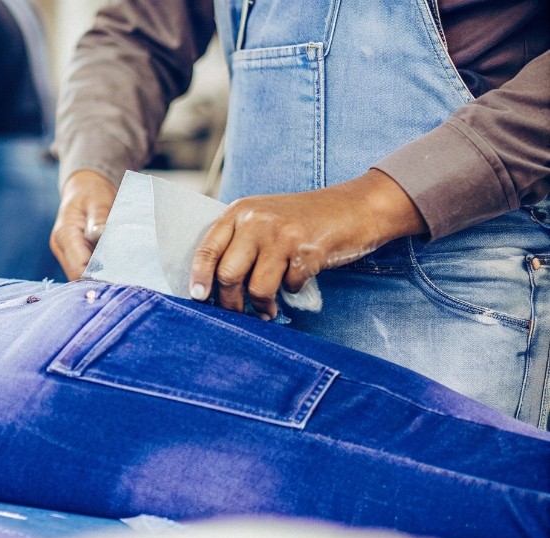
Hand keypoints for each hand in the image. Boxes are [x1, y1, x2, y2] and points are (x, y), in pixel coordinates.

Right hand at [51, 170, 117, 279]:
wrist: (84, 187)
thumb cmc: (92, 192)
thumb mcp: (98, 200)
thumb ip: (99, 218)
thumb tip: (100, 235)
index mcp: (64, 235)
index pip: (78, 269)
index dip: (97, 278)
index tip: (121, 278)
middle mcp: (62, 248)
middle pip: (79, 277)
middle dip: (100, 280)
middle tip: (127, 279)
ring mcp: (67, 253)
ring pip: (82, 276)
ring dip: (101, 277)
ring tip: (124, 274)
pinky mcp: (75, 255)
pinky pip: (86, 269)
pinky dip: (101, 271)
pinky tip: (117, 269)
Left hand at [189, 169, 426, 318]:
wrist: (355, 206)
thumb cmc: (305, 219)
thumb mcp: (265, 218)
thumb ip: (240, 241)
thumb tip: (213, 285)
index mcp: (240, 211)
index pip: (208, 248)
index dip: (199, 277)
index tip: (198, 298)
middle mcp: (257, 221)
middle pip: (228, 274)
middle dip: (229, 302)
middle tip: (236, 314)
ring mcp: (282, 235)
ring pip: (256, 288)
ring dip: (261, 306)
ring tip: (266, 310)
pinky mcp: (306, 252)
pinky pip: (288, 287)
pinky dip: (291, 293)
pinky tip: (295, 283)